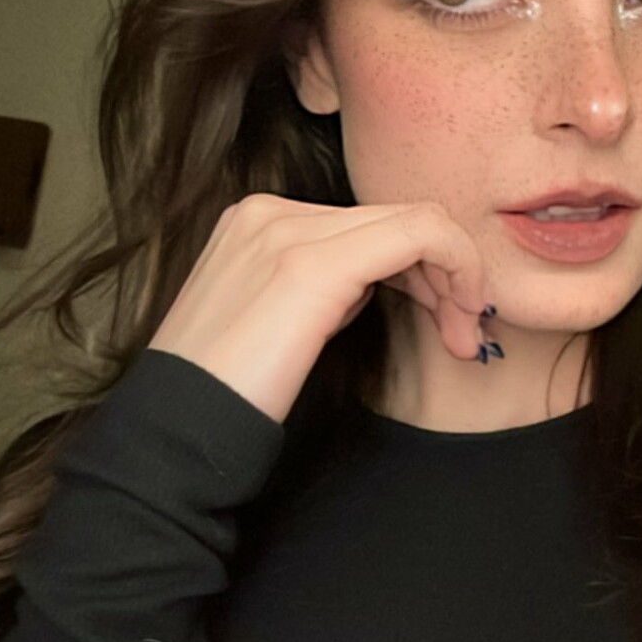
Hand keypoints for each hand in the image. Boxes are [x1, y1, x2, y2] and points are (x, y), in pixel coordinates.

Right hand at [146, 194, 490, 424]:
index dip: (421, 268)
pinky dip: (456, 270)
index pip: (368, 223)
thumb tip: (373, 282)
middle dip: (447, 275)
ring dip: (457, 277)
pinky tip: (459, 320)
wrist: (178, 430)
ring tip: (462, 338)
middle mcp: (271, 212)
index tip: (445, 321)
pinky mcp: (313, 265)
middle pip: (396, 218)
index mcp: (258, 221)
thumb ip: (319, 285)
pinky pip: (418, 237)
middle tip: (464, 335)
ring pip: (416, 221)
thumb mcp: (276, 320)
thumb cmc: (228, 394)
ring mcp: (288, 231)